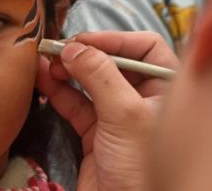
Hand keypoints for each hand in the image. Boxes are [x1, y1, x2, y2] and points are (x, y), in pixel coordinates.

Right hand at [37, 31, 178, 190]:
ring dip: (67, 69)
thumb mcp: (125, 115)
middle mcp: (146, 100)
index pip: (145, 47)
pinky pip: (77, 104)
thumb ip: (99, 75)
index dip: (114, 39)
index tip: (84, 40)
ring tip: (46, 61)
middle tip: (59, 49)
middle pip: (113, 61)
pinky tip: (43, 78)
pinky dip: (59, 91)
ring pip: (91, 82)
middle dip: (85, 53)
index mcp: (168, 90)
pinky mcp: (97, 135)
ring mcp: (120, 117)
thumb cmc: (143, 172)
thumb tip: (75, 47)